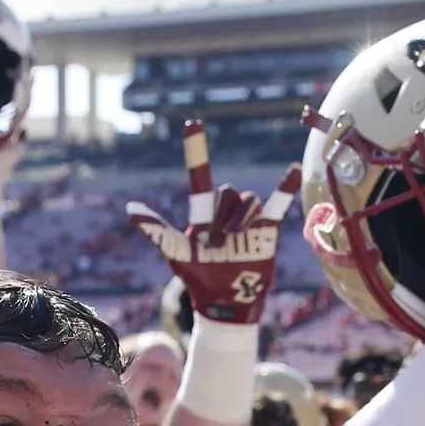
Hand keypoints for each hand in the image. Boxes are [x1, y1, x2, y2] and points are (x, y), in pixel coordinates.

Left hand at [126, 122, 299, 325]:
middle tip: (217, 242)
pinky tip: (295, 169)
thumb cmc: (198, 277)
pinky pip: (277, 203)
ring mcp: (247, 220)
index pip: (199, 177)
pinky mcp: (267, 229)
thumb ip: (156, 230)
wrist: (226, 301)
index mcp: (203, 214)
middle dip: (222, 216)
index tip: (193, 124)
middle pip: (227, 192)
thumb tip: (130, 207)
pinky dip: (286, 187)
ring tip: (235, 242)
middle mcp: (225, 212)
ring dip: (240, 219)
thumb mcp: (176, 253)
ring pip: (247, 200)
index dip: (196, 152)